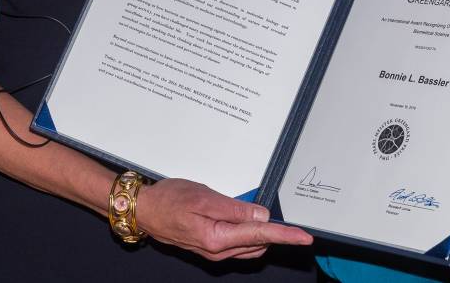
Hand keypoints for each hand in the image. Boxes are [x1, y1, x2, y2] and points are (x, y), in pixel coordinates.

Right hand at [134, 178, 312, 260]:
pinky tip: (252, 224)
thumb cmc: (169, 200)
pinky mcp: (212, 248)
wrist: (145, 210)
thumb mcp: (203, 197)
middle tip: (290, 222)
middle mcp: (218, 251)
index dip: (285, 235)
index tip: (303, 237)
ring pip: (251, 245)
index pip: (260, 235)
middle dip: (277, 233)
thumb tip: (261, 217)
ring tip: (272, 221)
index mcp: (217, 238)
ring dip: (264, 235)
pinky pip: (240, 245)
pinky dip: (251, 235)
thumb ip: (234, 209)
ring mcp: (215, 252)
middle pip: (259, 243)